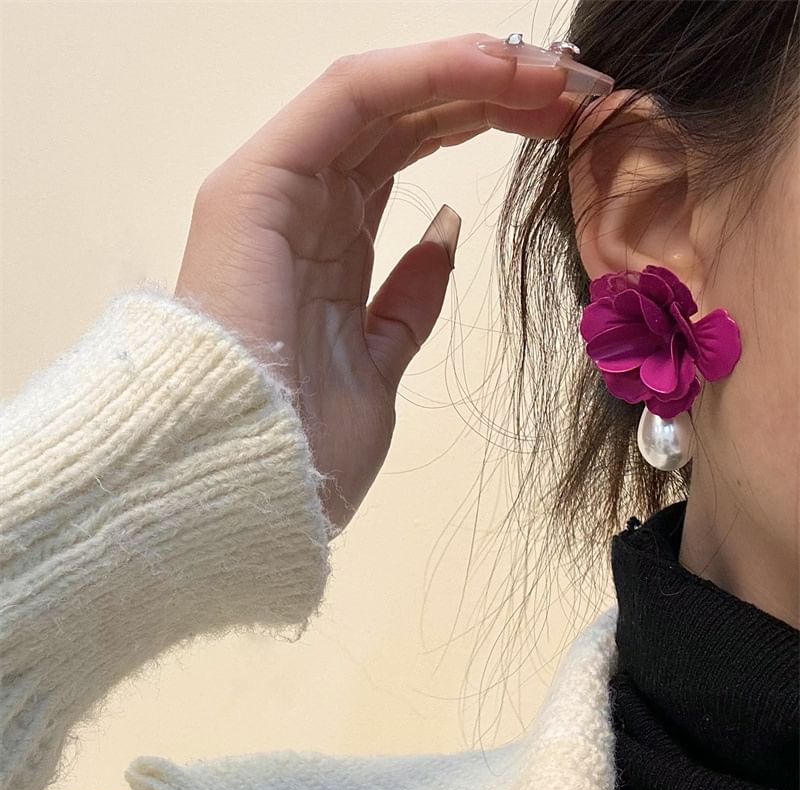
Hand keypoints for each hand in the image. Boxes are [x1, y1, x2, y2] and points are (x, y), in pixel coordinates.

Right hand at [175, 32, 580, 532]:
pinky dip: (420, 73)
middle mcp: (303, 207)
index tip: (559, 126)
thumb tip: (445, 233)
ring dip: (466, 74)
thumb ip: (407, 298)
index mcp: (329, 247)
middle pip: (400, 121)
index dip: (480, 125)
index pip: (405, 156)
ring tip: (546, 72)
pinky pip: (346, 99)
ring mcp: (276, 190)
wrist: (250, 489)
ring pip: (379, 98)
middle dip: (485, 93)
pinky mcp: (258, 183)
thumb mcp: (380, 362)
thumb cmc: (308, 445)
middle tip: (569, 87)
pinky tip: (492, 67)